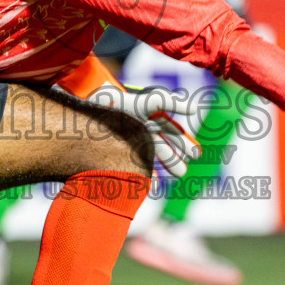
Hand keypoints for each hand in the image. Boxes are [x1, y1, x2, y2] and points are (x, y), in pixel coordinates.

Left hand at [54, 55, 200, 176]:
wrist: (88, 107)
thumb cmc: (118, 101)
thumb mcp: (148, 100)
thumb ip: (171, 103)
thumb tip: (195, 110)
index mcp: (147, 113)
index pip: (169, 127)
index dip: (182, 140)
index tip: (196, 154)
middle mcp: (138, 126)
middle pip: (161, 143)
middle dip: (175, 156)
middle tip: (186, 168)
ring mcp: (126, 138)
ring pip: (150, 155)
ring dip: (165, 165)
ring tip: (179, 174)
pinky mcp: (115, 150)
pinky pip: (132, 164)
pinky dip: (143, 174)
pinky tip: (152, 184)